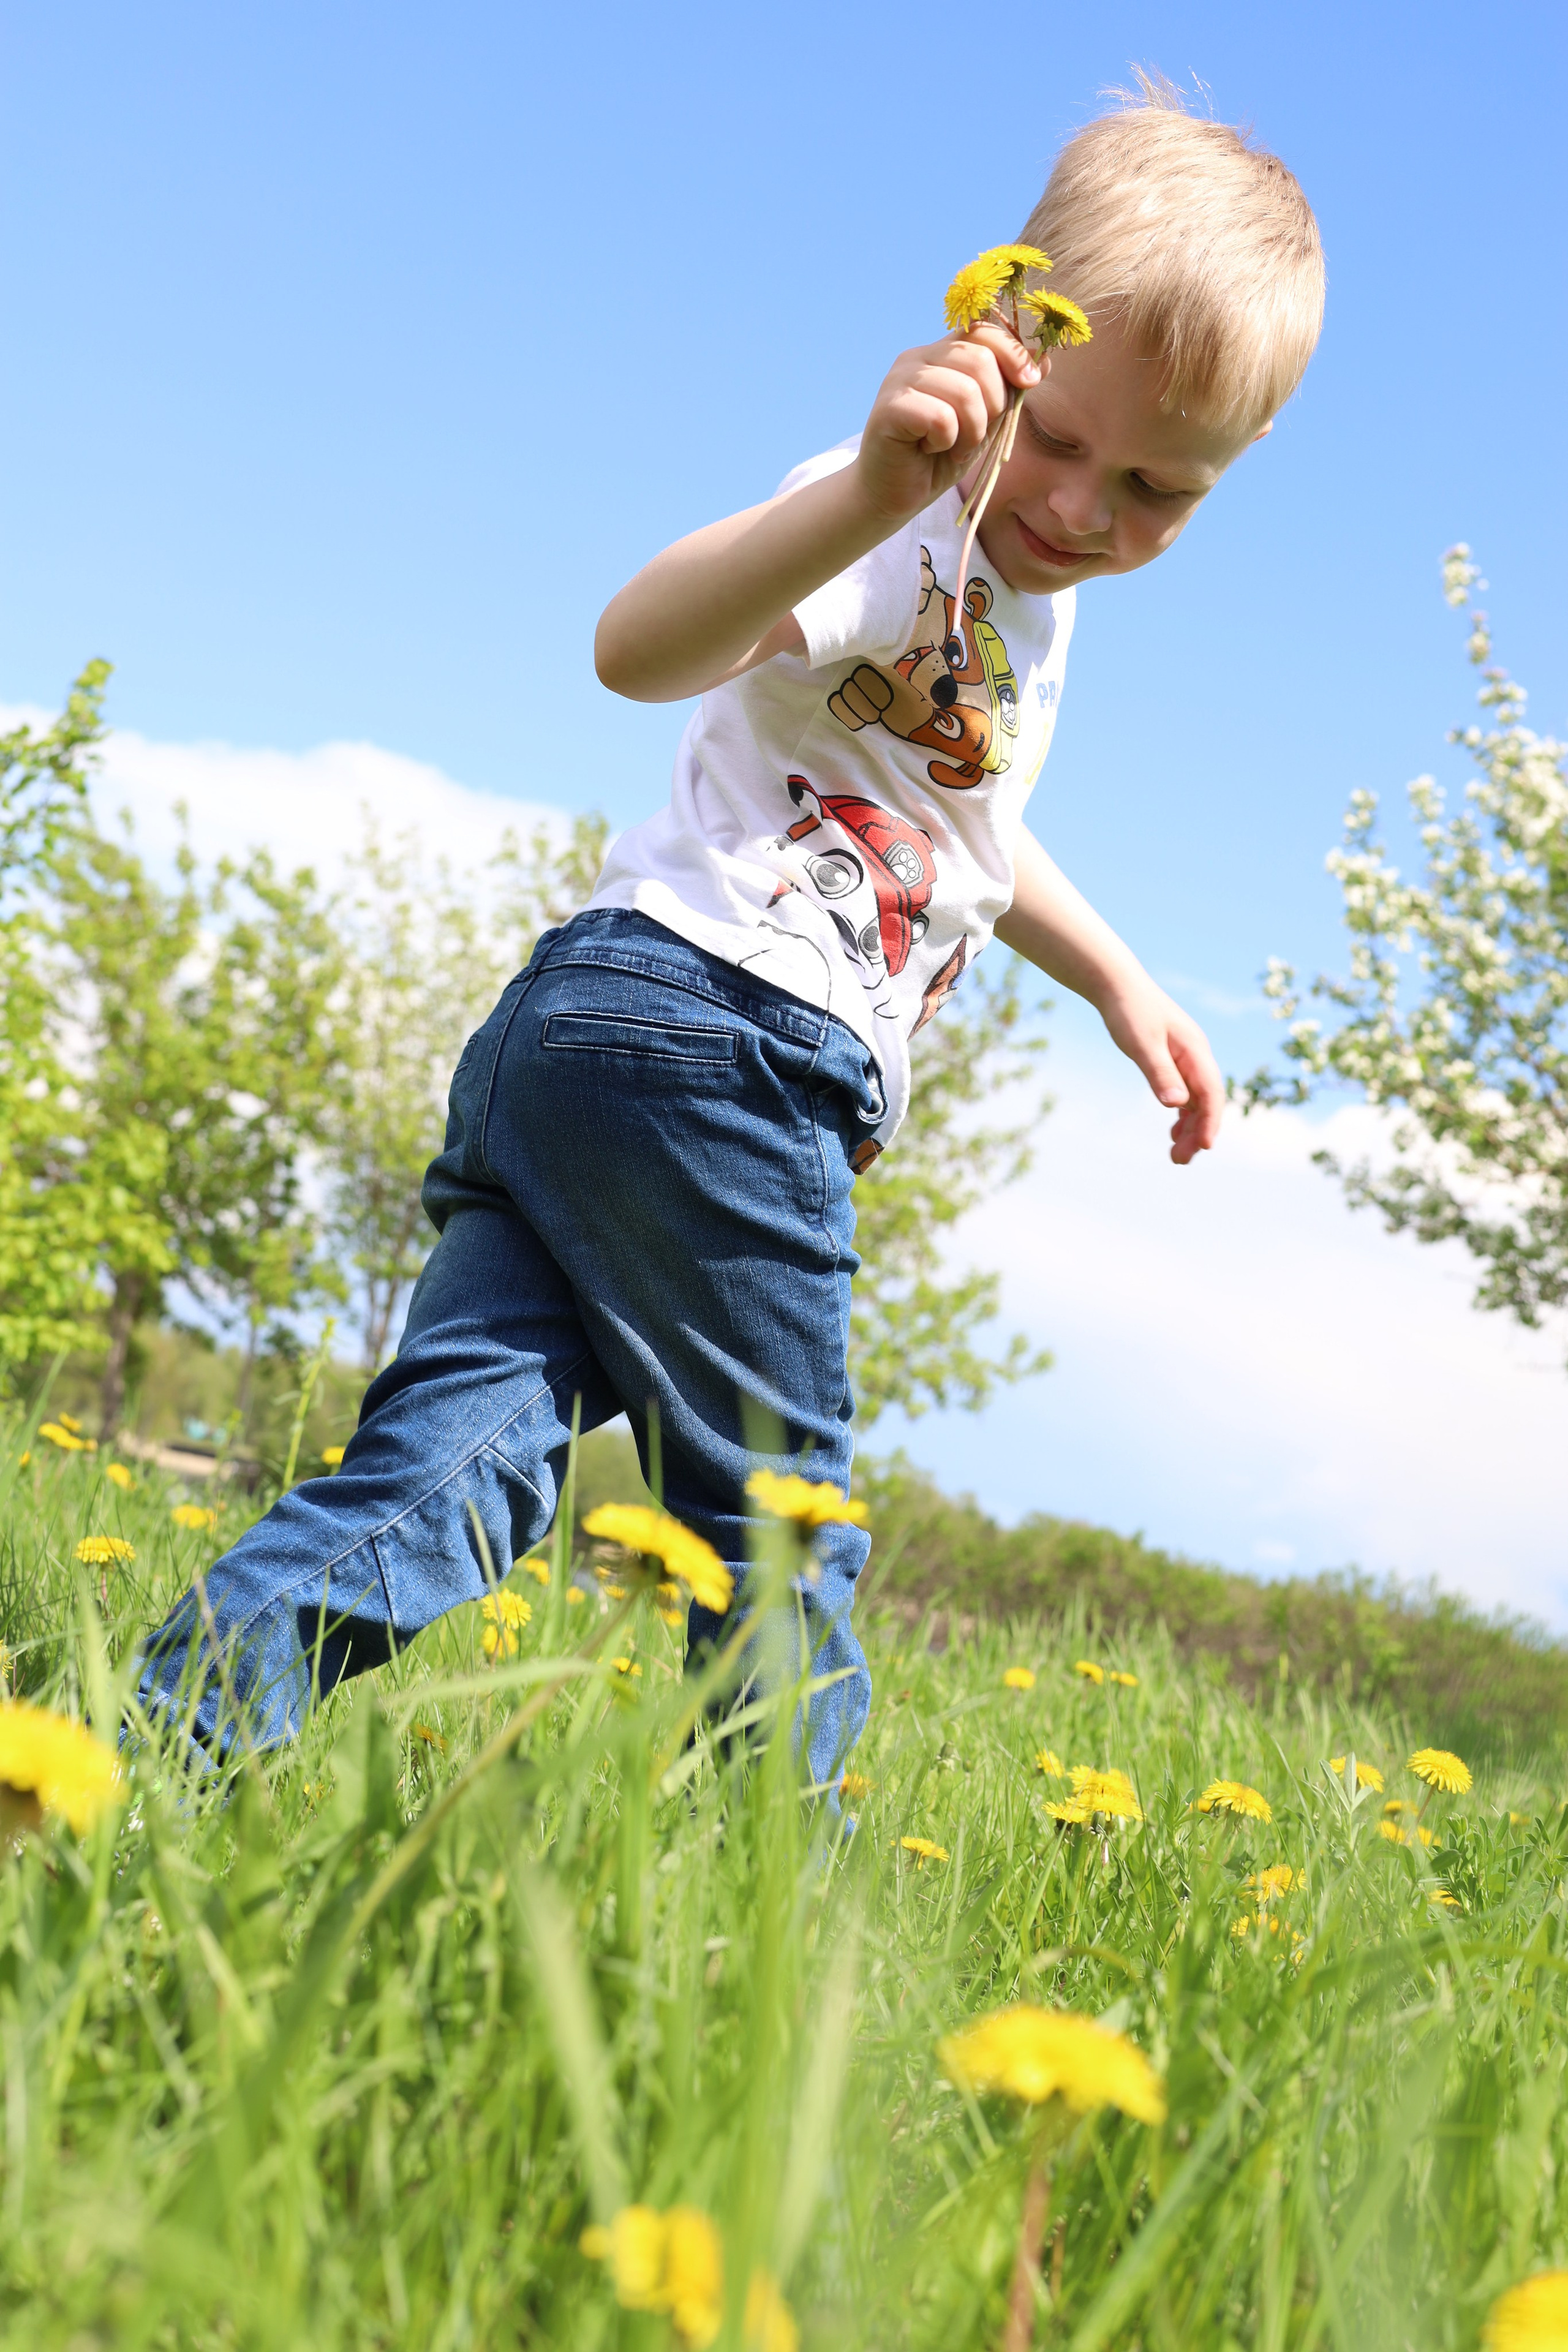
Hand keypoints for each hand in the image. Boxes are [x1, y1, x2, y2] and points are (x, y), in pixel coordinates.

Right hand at [855, 325, 1041, 525]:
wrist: (893, 495)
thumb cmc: (938, 457)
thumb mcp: (985, 420)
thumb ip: (1009, 390)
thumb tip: (1045, 362)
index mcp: (941, 353)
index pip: (984, 331)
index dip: (1014, 354)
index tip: (1029, 382)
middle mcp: (918, 357)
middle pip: (980, 360)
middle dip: (994, 405)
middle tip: (974, 435)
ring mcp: (900, 379)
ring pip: (964, 391)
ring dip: (972, 431)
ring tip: (954, 447)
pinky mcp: (889, 408)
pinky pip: (941, 417)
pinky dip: (947, 441)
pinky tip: (930, 449)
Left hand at [1097, 976, 1223, 1164]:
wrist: (1116, 984)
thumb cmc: (1128, 1011)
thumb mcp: (1142, 1045)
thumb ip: (1160, 1073)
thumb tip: (1177, 1105)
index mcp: (1195, 1051)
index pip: (1211, 1093)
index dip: (1210, 1122)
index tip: (1205, 1147)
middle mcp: (1196, 1055)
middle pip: (1206, 1101)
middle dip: (1198, 1132)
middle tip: (1179, 1161)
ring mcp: (1186, 1058)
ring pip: (1196, 1100)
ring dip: (1190, 1128)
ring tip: (1176, 1155)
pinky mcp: (1172, 1059)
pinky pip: (1184, 1093)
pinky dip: (1181, 1114)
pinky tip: (1174, 1131)